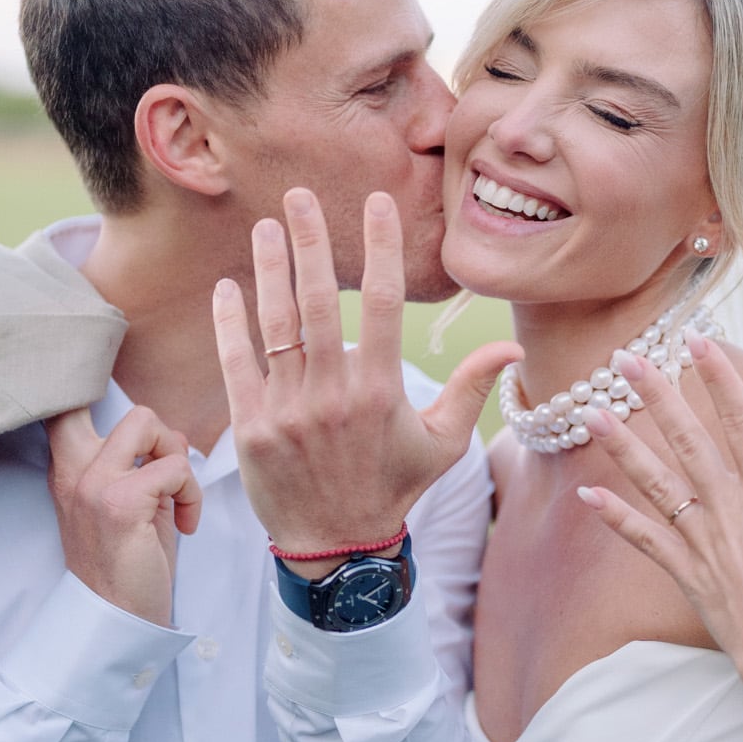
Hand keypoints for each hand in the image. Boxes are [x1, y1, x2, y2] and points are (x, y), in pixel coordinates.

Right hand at [46, 406, 201, 626]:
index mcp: (70, 468)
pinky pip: (175, 467)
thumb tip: (167, 435)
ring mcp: (94, 483)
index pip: (68, 403)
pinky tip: (185, 525)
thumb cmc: (128, 566)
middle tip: (164, 471)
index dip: (101, 391)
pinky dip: (191, 494)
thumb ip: (137, 465)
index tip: (139, 436)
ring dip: (177, 461)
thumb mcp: (125, 505)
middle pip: (118, 402)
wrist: (115, 621)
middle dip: (157, 430)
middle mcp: (73, 469)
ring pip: (147, 422)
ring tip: (176, 503)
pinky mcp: (120, 502)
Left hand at [213, 188, 520, 569]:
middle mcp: (334, 395)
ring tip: (265, 227)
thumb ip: (472, 389)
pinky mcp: (252, 427)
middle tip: (298, 195)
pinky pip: (237, 363)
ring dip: (270, 269)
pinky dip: (231, 323)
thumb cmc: (393, 488)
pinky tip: (230, 288)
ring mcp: (289, 410)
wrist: (337, 546)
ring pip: (277, 325)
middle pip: (321, 301)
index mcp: (381, 391)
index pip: (385, 303)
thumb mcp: (443, 444)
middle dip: (310, 241)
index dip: (381, 246)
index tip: (375, 201)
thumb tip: (513, 349)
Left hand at [577, 338, 742, 701]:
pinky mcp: (687, 573)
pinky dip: (616, 518)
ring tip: (589, 412)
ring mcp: (703, 542)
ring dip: (622, 447)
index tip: (696, 340)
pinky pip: (645, 541)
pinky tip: (585, 496)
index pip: (741, 422)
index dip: (720, 378)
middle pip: (686, 442)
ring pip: (655, 484)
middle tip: (623, 358)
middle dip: (655, 397)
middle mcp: (728, 510)